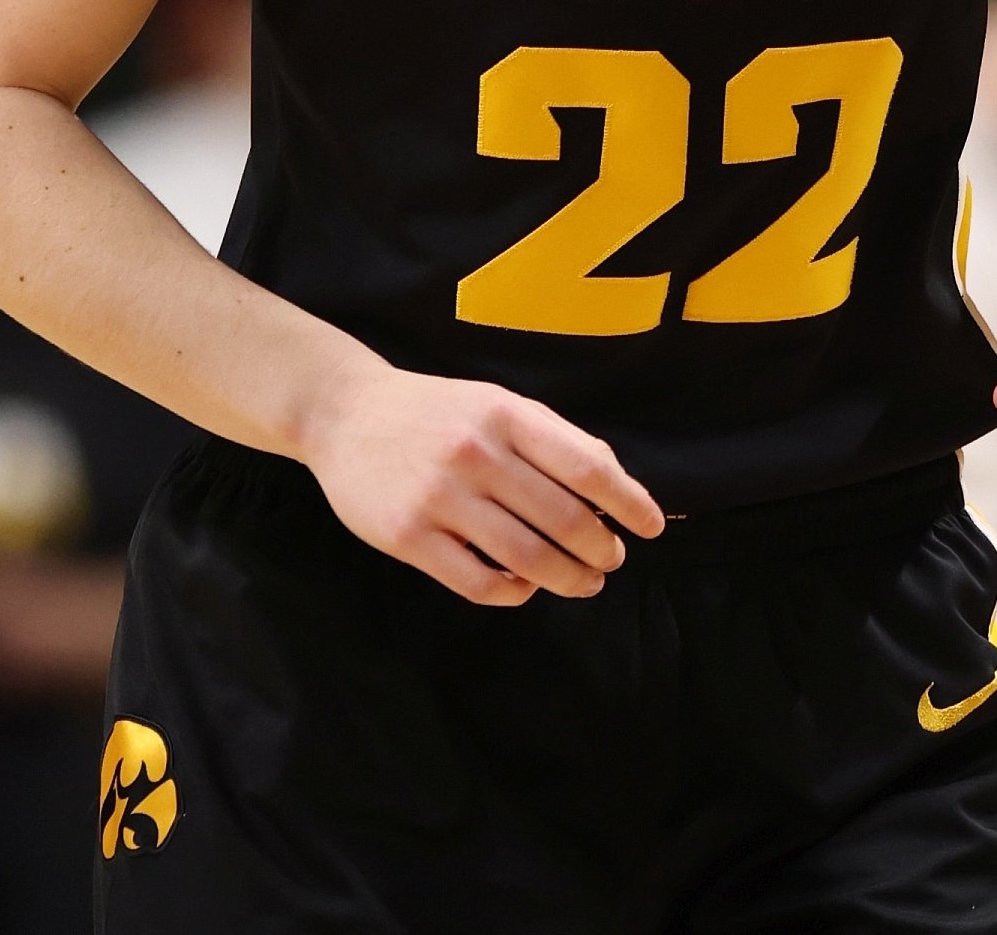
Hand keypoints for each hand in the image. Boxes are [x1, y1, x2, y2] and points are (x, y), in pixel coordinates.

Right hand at [302, 350, 665, 605]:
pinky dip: (513, 593)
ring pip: (526, 557)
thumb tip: (615, 487)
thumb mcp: (496, 404)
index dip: (629, 502)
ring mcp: (440, 497)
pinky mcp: (408, 537)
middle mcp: (477, 454)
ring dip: (567, 578)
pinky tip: (525, 587)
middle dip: (601, 549)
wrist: (344, 413)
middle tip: (613, 561)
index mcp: (506, 415)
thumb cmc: (437, 412)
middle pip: (563, 519)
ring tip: (585, 583)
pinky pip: (477, 582)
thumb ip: (551, 439)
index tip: (652, 526)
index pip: (587, 466)